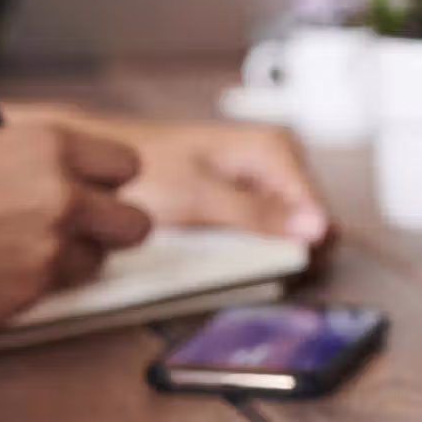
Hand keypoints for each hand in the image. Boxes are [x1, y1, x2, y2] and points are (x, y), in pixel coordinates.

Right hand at [0, 123, 151, 337]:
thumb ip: (29, 168)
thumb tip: (64, 182)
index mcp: (47, 145)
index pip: (124, 166)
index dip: (105, 184)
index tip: (89, 193)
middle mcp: (62, 194)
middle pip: (133, 223)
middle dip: (108, 230)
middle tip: (73, 234)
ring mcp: (50, 248)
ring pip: (97, 263)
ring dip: (69, 263)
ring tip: (15, 255)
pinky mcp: (29, 294)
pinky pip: (54, 293)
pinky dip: (32, 288)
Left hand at [25, 108, 331, 245]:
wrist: (101, 165)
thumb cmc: (143, 170)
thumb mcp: (200, 196)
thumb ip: (259, 214)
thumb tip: (315, 228)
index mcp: (275, 150)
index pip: (320, 216)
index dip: (302, 250)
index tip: (275, 271)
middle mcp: (275, 162)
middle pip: (307, 228)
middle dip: (282, 254)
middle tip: (242, 268)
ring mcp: (260, 183)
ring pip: (286, 236)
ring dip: (262, 256)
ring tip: (224, 259)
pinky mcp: (242, 203)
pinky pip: (262, 236)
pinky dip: (245, 251)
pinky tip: (220, 255)